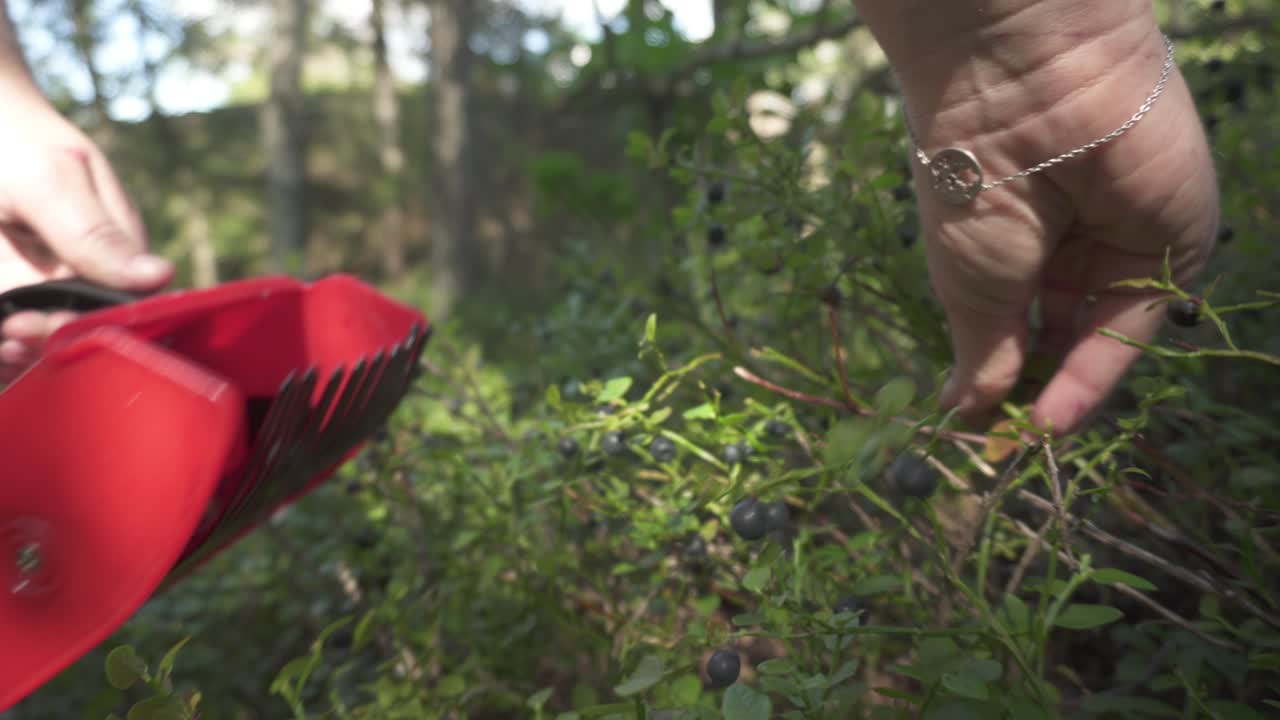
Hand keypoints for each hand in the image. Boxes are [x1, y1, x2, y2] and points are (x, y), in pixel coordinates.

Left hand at [0, 100, 173, 383]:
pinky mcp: (12, 278)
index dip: (78, 330)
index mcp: (113, 248)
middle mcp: (83, 269)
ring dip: (13, 350)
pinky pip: (13, 319)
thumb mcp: (50, 181)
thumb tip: (160, 277)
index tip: (27, 328)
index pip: (115, 310)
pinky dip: (3, 345)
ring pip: (37, 335)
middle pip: (74, 331)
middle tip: (6, 332)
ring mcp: (41, 277)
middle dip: (39, 343)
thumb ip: (96, 234)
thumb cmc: (10, 135)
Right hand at [862, 1, 1219, 434]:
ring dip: (1067, 393)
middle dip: (1034, 391)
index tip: (976, 429)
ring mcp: (1124, 244)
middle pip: (1063, 337)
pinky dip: (1100, 373)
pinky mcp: (1174, 242)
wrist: (1026, 94)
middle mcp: (1072, 247)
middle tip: (1004, 446)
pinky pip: (1139, 323)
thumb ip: (982, 355)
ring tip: (1025, 439)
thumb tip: (964, 411)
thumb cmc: (976, 187)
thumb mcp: (968, 287)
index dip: (1000, 377)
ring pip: (1103, 338)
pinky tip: (1057, 413)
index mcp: (1016, 244)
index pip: (1019, 324)